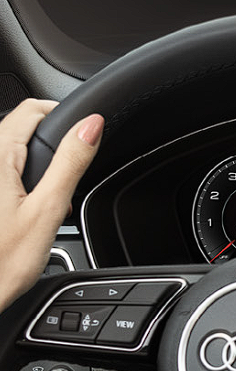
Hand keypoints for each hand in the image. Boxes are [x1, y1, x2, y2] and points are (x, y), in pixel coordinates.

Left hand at [0, 100, 103, 310]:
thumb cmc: (2, 261)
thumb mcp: (47, 210)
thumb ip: (70, 163)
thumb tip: (92, 125)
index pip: (32, 109)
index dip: (64, 116)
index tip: (87, 134)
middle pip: (22, 130)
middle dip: (52, 148)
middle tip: (70, 179)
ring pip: (14, 154)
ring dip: (38, 169)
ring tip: (50, 203)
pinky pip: (6, 176)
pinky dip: (22, 185)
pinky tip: (27, 214)